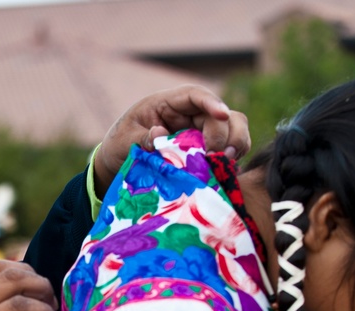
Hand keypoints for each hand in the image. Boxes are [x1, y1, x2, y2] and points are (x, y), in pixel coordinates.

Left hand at [94, 84, 250, 197]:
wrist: (118, 161)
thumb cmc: (120, 144)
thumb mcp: (124, 141)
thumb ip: (142, 138)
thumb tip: (160, 134)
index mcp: (167, 103)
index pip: (194, 95)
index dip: (211, 102)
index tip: (222, 115)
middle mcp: (189, 114)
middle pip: (221, 114)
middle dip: (225, 133)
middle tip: (217, 156)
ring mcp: (200, 130)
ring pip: (232, 127)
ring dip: (235, 143)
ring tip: (227, 163)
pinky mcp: (206, 147)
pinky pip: (229, 146)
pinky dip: (233, 156)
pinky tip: (226, 171)